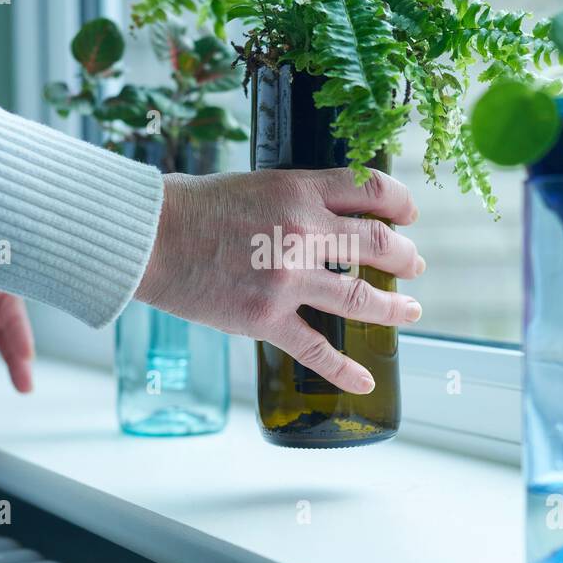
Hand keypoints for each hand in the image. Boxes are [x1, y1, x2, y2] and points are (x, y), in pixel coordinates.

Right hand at [136, 168, 423, 394]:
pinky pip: (318, 350)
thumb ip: (295, 198)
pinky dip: (346, 369)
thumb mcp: (256, 183)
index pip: (371, 191)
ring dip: (393, 307)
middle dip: (405, 258)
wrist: (149, 239)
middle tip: (413, 266)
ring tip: (410, 311)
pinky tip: (364, 379)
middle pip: (379, 245)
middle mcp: (302, 233)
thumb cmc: (192, 207)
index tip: (408, 215)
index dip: (400, 204)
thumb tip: (327, 212)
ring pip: (361, 298)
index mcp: (299, 192)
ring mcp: (288, 280)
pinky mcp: (267, 320)